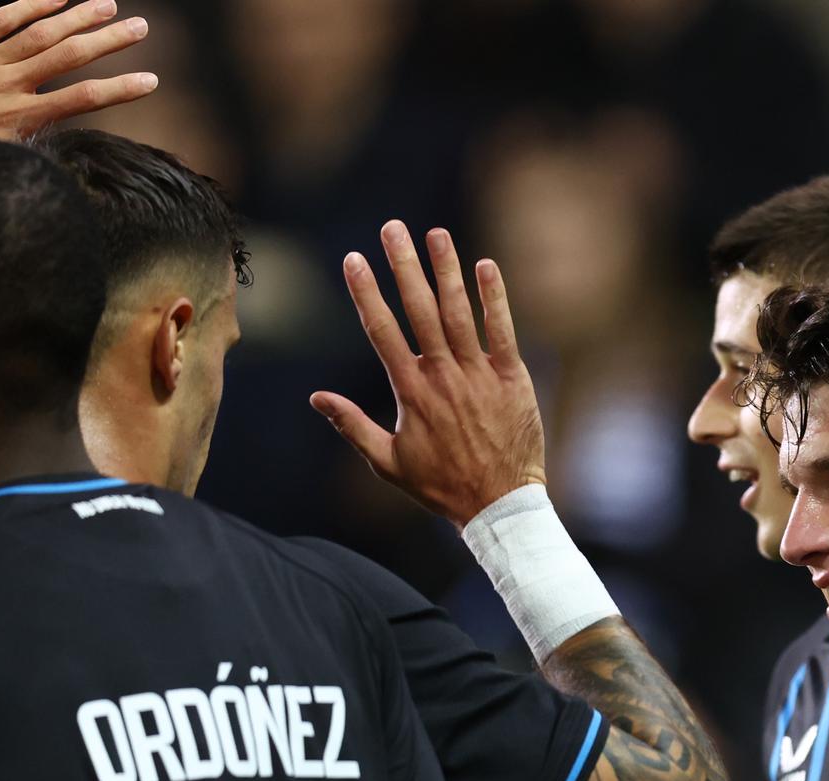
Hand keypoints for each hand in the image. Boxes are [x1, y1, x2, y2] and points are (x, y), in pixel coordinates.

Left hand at [0, 0, 157, 156]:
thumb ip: (26, 151)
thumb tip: (64, 161)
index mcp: (17, 122)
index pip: (82, 100)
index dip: (120, 89)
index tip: (151, 81)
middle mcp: (4, 87)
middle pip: (68, 57)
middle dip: (108, 41)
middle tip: (141, 28)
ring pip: (39, 32)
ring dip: (77, 17)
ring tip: (109, 6)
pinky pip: (0, 21)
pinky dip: (30, 6)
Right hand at [311, 221, 546, 526]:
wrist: (498, 503)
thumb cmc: (441, 485)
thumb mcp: (387, 463)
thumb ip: (352, 426)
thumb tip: (316, 399)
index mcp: (411, 392)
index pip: (382, 331)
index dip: (366, 293)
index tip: (353, 259)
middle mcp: (443, 376)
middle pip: (419, 310)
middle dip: (404, 265)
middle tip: (393, 227)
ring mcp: (479, 374)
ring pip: (459, 312)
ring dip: (446, 270)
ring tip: (436, 234)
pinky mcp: (512, 378)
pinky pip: (502, 330)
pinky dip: (494, 298)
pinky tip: (485, 266)